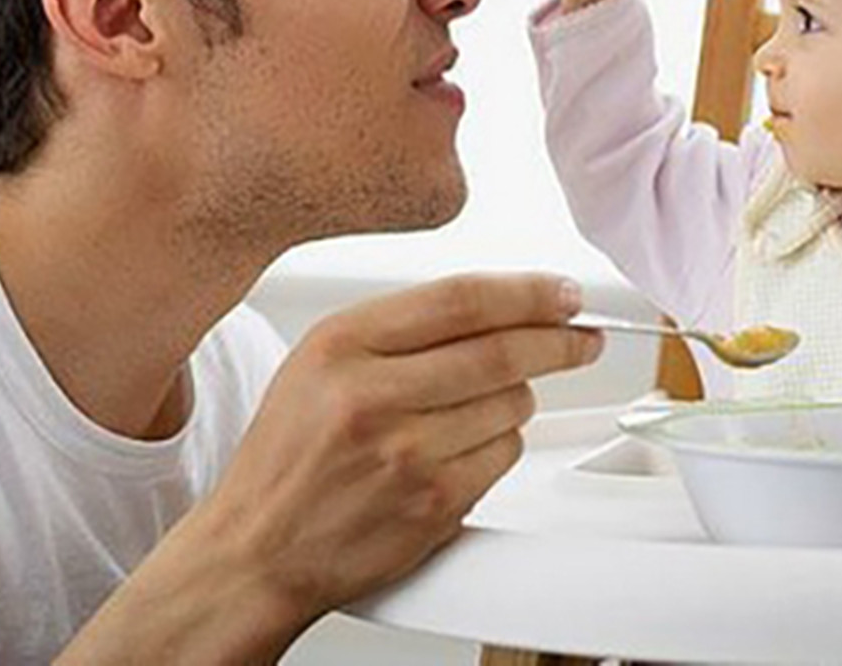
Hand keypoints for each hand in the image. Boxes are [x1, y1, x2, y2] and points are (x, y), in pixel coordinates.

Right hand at [60, 273, 603, 663]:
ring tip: (476, 409)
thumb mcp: (320, 362)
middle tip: (583, 335)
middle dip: (559, 340)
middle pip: (502, 351)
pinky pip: (505, 454)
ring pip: (512, 404)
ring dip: (517, 399)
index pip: (460, 300)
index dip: (527, 292)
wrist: (258, 547)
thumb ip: (401, 327)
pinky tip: (460, 450)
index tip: (564, 292)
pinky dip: (501, 445)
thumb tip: (501, 303)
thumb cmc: (290, 454)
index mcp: (342, 345)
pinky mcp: (434, 502)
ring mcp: (406, 453)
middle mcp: (371, 395)